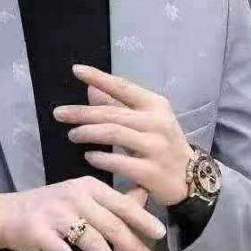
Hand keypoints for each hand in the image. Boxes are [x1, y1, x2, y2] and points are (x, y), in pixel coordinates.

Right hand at [0, 177, 166, 250]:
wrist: (7, 213)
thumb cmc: (52, 207)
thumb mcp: (83, 197)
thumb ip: (113, 200)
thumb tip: (145, 195)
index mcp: (89, 186)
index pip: (121, 204)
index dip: (142, 219)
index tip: (159, 235)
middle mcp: (75, 197)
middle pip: (111, 225)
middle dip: (134, 248)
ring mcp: (56, 214)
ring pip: (91, 241)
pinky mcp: (39, 232)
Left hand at [53, 64, 192, 206]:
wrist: (191, 180)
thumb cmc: (163, 146)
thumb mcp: (146, 121)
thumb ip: (119, 106)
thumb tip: (91, 88)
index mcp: (155, 105)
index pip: (123, 87)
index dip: (99, 77)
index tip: (76, 70)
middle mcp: (156, 122)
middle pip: (112, 113)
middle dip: (82, 113)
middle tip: (59, 114)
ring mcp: (155, 147)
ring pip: (114, 134)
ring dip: (88, 133)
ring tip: (72, 135)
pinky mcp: (150, 171)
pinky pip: (119, 162)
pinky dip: (101, 158)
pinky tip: (89, 156)